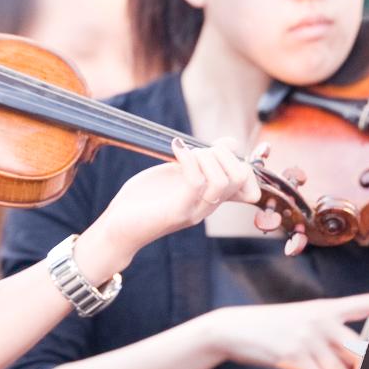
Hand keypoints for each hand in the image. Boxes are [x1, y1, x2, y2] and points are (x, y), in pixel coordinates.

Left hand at [96, 138, 272, 262]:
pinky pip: (196, 183)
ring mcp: (195, 210)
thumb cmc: (146, 198)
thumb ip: (202, 160)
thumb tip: (231, 143)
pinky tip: (175, 149)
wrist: (118, 226)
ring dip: (205, 157)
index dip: (241, 161)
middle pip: (240, 177)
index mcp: (212, 197)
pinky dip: (188, 159)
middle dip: (222, 154)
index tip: (216, 148)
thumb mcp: (178, 172)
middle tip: (197, 150)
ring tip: (184, 152)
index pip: (250, 185)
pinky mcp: (177, 212)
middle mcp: (208, 205)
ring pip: (223, 181)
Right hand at [201, 293, 368, 368]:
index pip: (366, 303)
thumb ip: (328, 335)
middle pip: (361, 349)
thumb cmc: (270, 327)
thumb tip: (356, 362)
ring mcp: (307, 337)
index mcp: (325, 308)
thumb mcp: (301, 320)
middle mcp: (321, 320)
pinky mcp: (293, 355)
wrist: (234, 329)